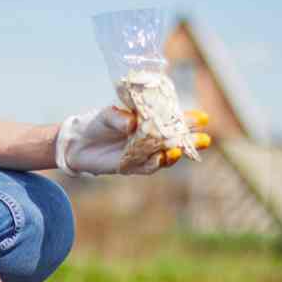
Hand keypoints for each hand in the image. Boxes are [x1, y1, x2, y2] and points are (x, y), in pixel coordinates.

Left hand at [55, 106, 209, 175]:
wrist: (77, 143)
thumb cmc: (96, 123)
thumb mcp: (107, 115)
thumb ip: (119, 117)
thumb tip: (132, 123)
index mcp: (148, 122)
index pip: (172, 120)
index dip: (189, 119)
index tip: (204, 118)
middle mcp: (149, 139)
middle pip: (175, 140)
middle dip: (190, 141)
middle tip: (205, 140)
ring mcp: (142, 153)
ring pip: (165, 155)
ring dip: (175, 153)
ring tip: (181, 149)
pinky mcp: (131, 166)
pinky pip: (148, 166)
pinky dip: (155, 163)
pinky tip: (162, 158)